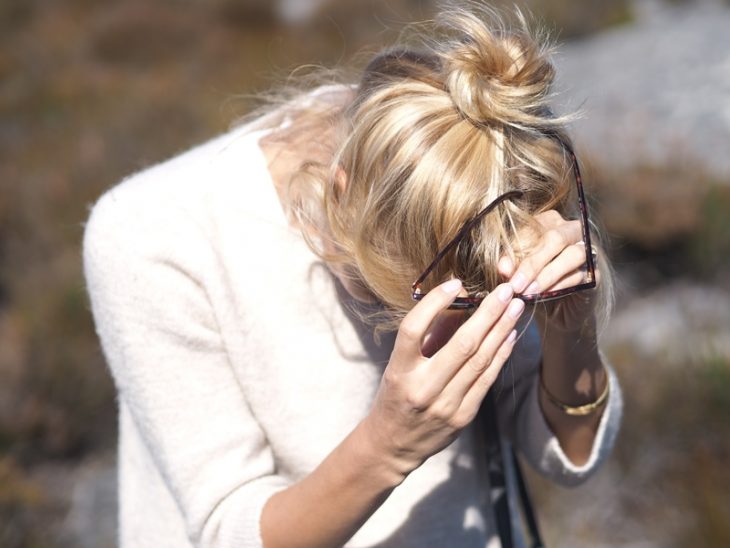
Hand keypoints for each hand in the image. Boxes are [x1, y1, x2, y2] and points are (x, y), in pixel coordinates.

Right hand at [361, 279, 524, 476]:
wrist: (394, 444)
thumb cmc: (396, 394)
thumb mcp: (400, 364)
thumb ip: (429, 335)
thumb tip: (461, 301)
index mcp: (399, 371)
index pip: (413, 330)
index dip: (434, 303)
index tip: (455, 283)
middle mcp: (422, 389)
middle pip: (461, 345)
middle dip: (488, 314)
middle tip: (506, 290)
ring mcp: (445, 405)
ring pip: (480, 361)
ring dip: (501, 330)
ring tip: (515, 307)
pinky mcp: (463, 417)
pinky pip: (486, 380)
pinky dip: (500, 355)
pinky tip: (509, 335)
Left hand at [497, 210, 600, 332]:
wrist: (555, 308)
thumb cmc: (531, 280)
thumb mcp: (517, 270)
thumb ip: (511, 265)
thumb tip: (504, 267)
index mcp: (549, 221)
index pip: (534, 228)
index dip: (517, 249)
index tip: (502, 270)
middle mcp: (571, 230)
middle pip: (555, 238)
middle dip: (533, 263)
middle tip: (516, 285)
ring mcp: (588, 249)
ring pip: (573, 255)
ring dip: (548, 275)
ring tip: (529, 292)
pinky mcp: (595, 272)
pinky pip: (581, 275)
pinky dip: (561, 286)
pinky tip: (545, 295)